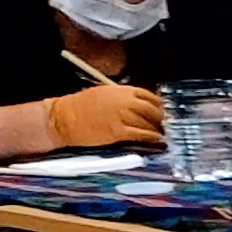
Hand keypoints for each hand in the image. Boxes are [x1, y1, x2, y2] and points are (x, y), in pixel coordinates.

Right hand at [42, 84, 161, 150]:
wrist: (63, 118)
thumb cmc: (80, 106)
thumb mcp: (104, 94)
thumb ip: (124, 98)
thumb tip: (142, 105)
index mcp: (120, 90)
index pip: (149, 96)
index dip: (160, 105)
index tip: (165, 111)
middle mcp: (123, 102)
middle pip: (153, 110)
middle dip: (162, 118)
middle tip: (168, 126)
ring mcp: (121, 116)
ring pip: (149, 123)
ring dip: (159, 130)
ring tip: (165, 135)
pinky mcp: (118, 131)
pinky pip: (141, 135)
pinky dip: (151, 138)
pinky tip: (157, 140)